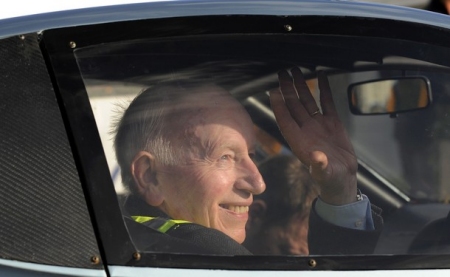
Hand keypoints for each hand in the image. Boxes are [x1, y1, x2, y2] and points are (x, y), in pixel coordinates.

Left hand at [270, 68, 357, 204]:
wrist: (342, 178)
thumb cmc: (329, 179)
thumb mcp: (324, 173)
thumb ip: (319, 165)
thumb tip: (316, 157)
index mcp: (299, 141)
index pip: (285, 120)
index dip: (279, 106)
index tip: (273, 91)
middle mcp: (305, 130)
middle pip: (293, 105)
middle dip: (287, 89)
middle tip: (282, 73)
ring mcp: (318, 125)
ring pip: (307, 101)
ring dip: (302, 86)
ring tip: (296, 70)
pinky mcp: (332, 123)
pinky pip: (326, 102)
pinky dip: (324, 90)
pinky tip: (321, 76)